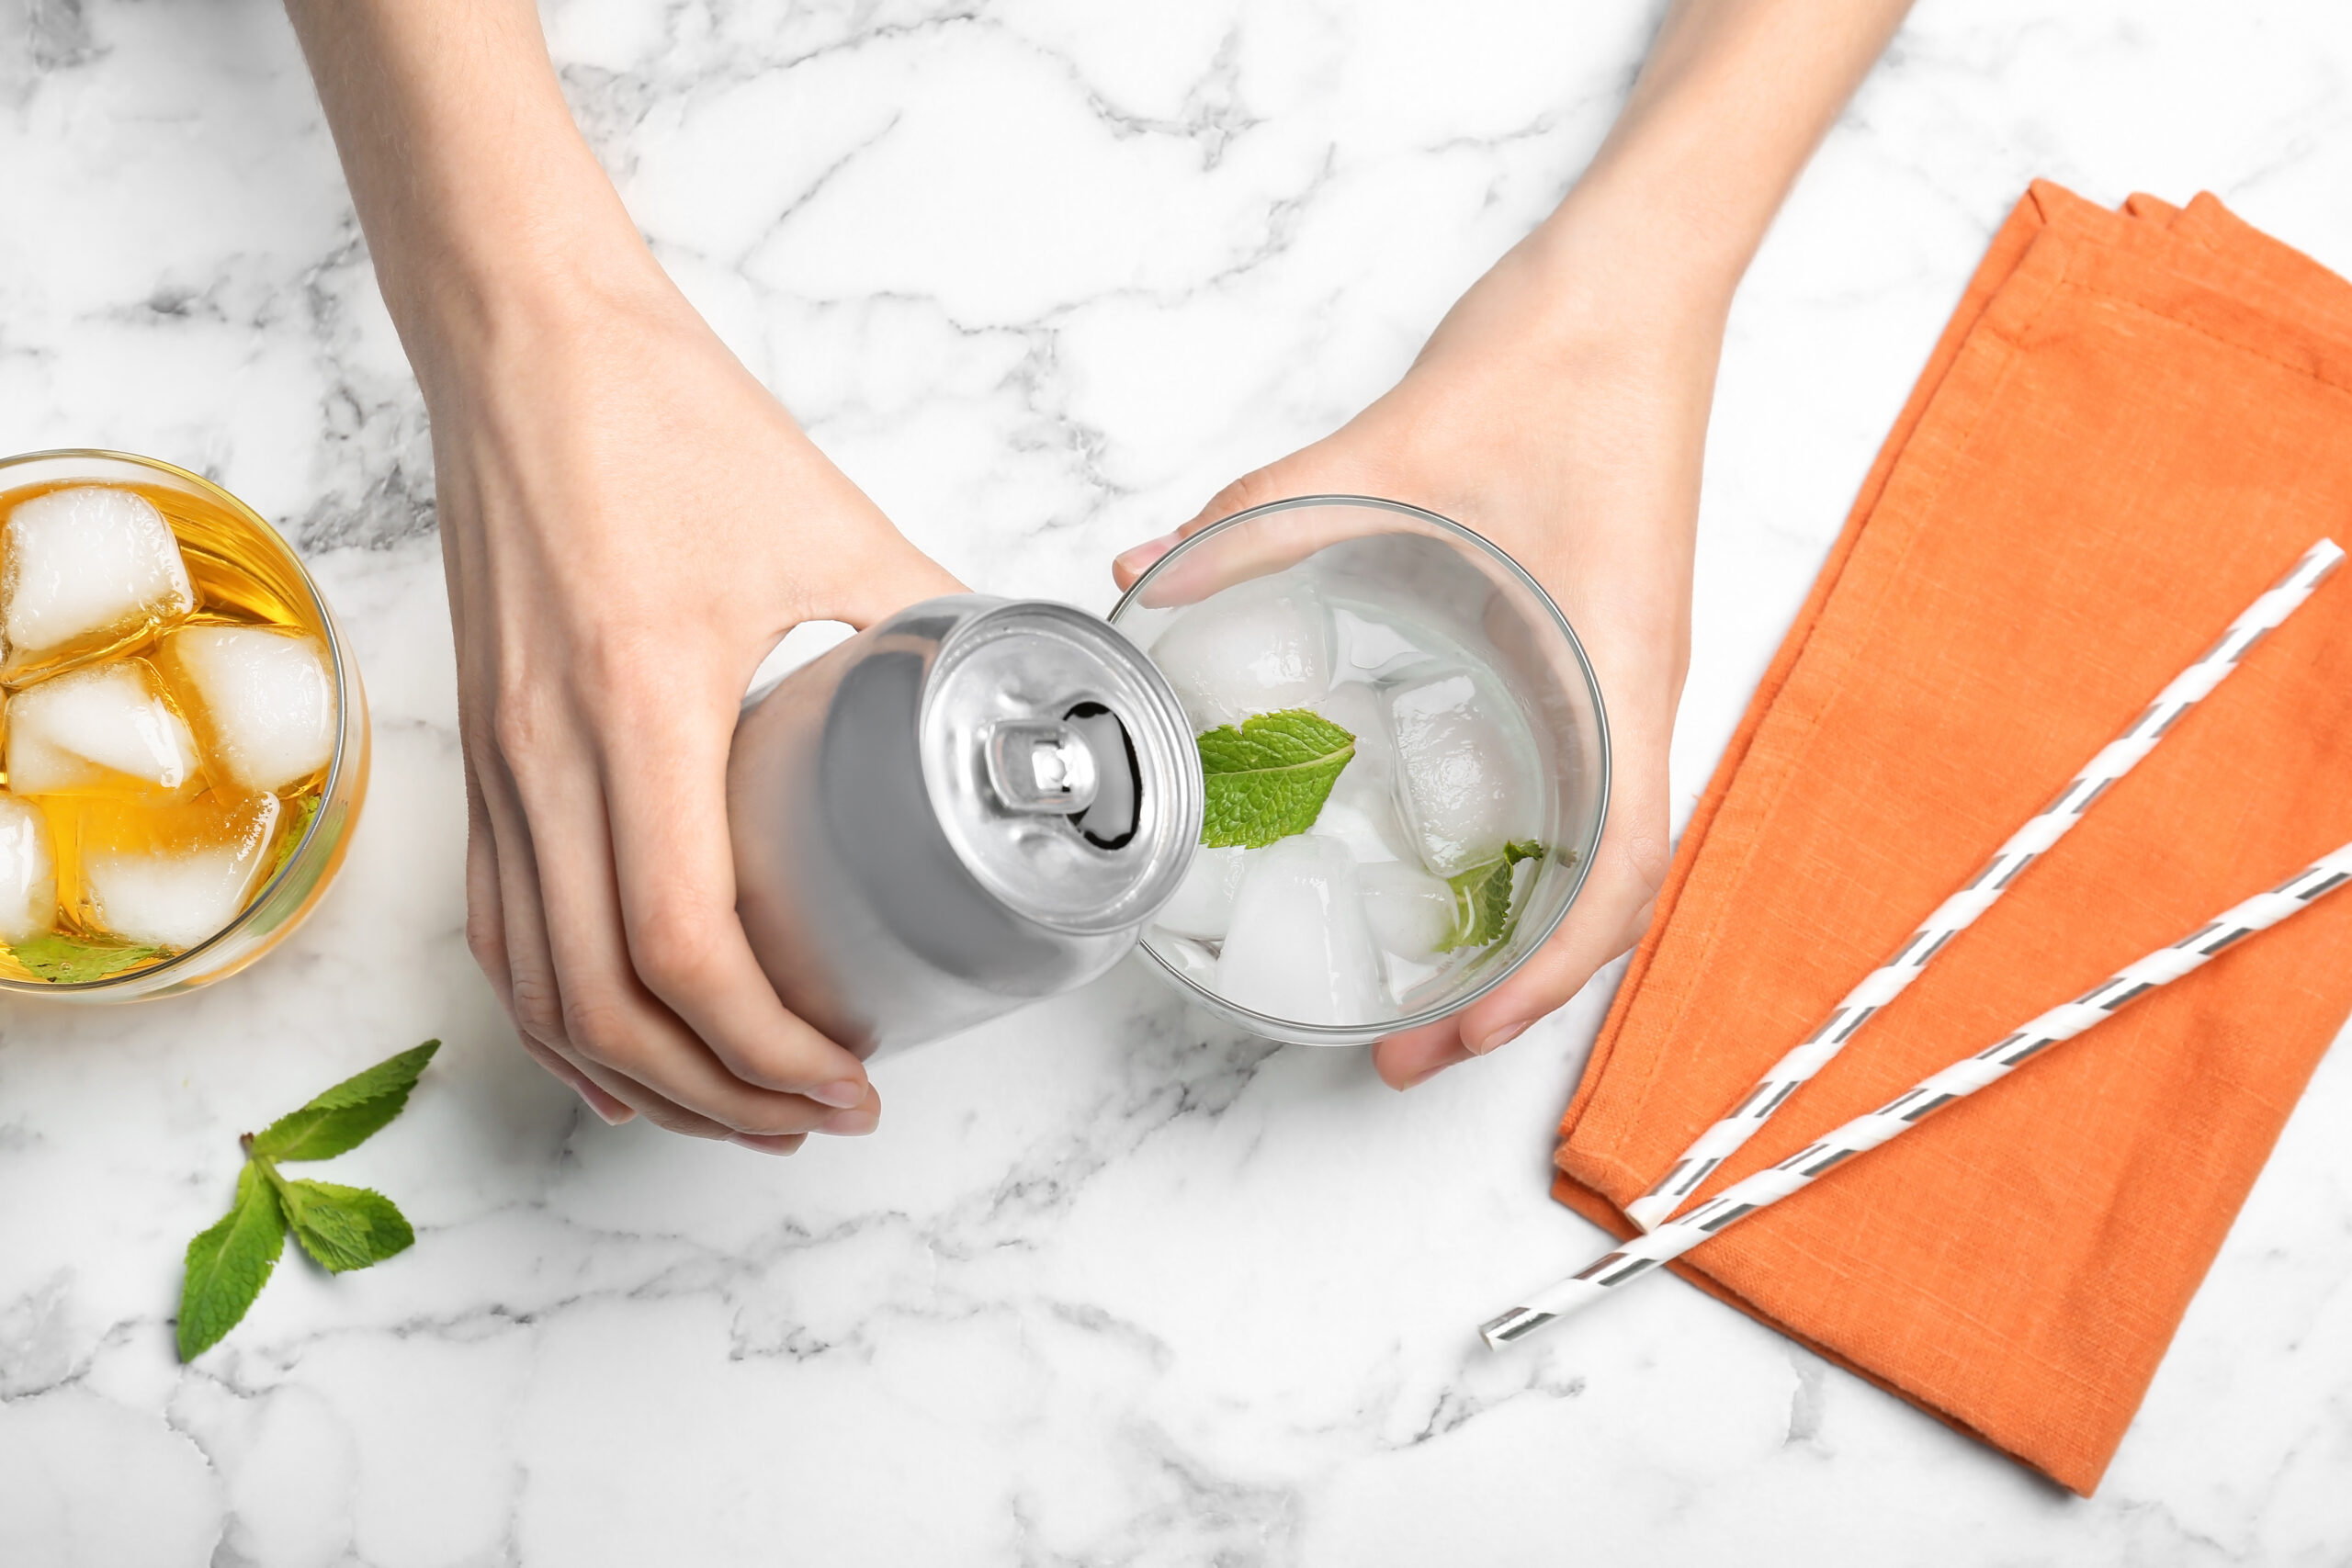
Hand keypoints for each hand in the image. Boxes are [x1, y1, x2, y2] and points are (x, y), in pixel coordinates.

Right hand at [426, 263, 962, 1147]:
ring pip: (536, 985)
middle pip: (606, 1002)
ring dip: (635, 1076)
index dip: (766, 1045)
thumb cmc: (665, 417)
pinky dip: (554, 1016)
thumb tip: (1017, 691)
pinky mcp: (477, 752)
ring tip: (737, 1111)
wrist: (523, 341)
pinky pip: (495, 924)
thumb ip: (929, 619)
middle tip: (815, 1119)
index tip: (849, 1078)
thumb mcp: (830, 521)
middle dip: (718, 1093)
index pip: (681, 942)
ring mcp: (496, 762)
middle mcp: (546, 755)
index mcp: (640, 704)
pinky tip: (615, 1052)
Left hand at [1115, 230, 1715, 1088]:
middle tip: (1411, 1052)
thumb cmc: (1556, 364)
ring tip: (1429, 986)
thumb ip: (1261, 521)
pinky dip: (1526, 849)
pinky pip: (1581, 783)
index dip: (1545, 976)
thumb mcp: (1388, 450)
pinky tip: (1444, 858)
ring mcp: (1624, 676)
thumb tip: (1146, 580)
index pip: (1617, 870)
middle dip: (1518, 988)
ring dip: (1523, 930)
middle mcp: (1635, 694)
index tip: (1457, 1035)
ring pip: (1600, 847)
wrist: (1633, 289)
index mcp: (1618, 671)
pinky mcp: (1598, 646)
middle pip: (1607, 890)